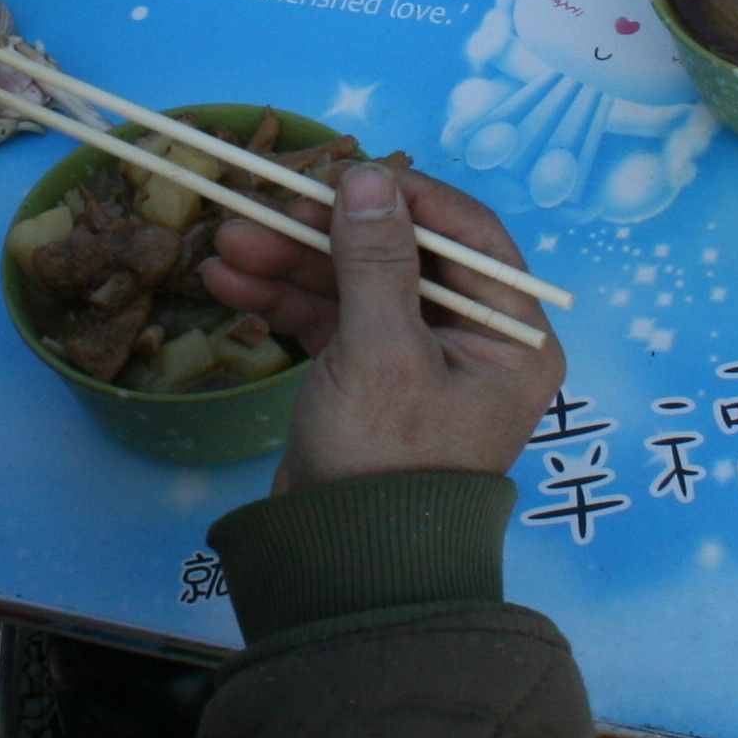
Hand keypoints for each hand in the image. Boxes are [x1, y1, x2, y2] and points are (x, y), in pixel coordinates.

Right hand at [202, 161, 563, 494]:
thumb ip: (375, 258)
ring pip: (356, 284)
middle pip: (401, 256)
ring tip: (225, 243)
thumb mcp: (381, 351)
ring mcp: (418, 360)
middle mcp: (475, 343)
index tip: (345, 170)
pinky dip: (284, 300)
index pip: (469, 238)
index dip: (406, 197)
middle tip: (264, 206)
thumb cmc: (386, 461)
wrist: (345, 567)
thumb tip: (368, 176)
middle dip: (326, 232)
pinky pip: (331, 320)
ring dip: (291, 262)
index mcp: (511, 337)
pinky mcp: (369, 379)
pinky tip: (230, 281)